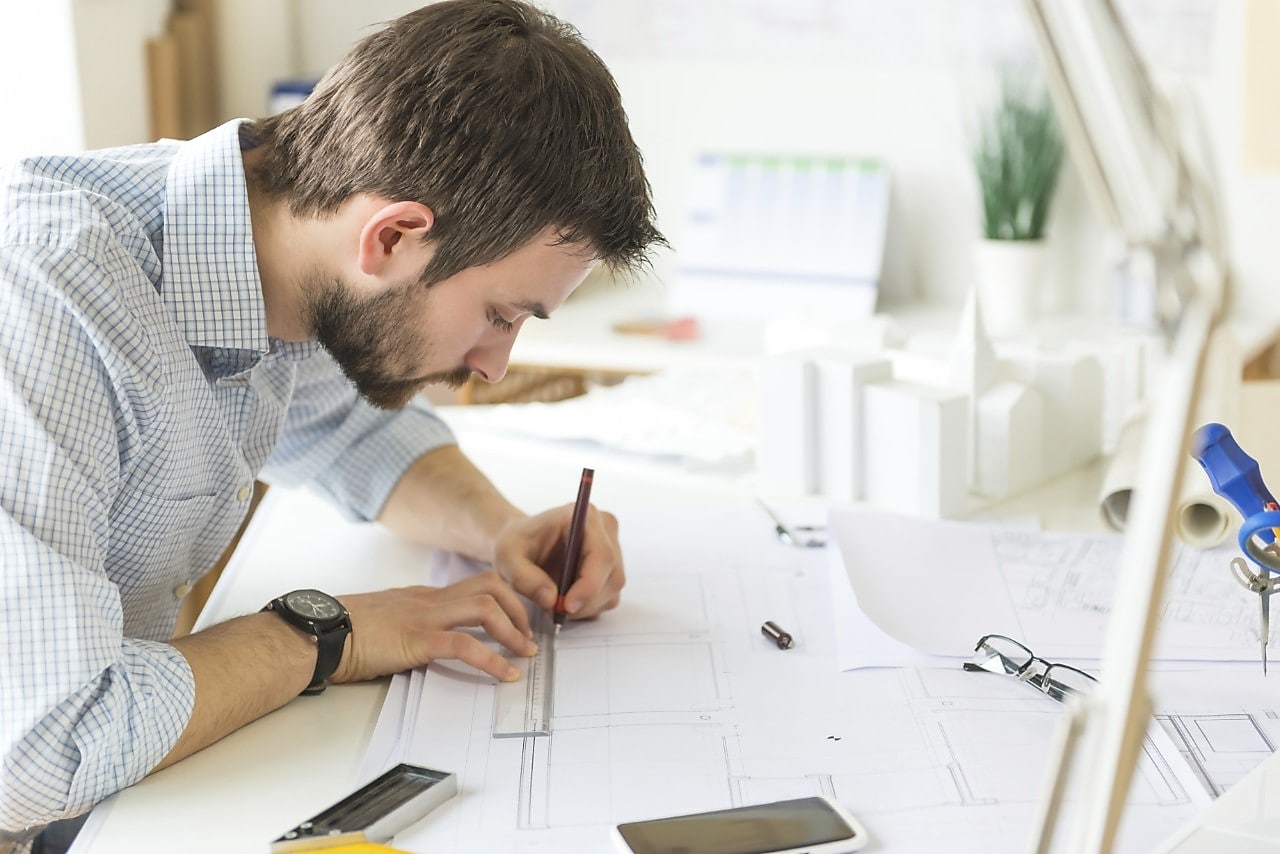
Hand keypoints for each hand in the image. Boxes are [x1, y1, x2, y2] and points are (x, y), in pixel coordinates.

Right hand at [330, 573, 537, 683]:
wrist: (316, 634)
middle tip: (529, 638)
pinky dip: (491, 660)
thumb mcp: (386, 622)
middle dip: (518, 609)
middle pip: (490, 586)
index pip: (476, 584)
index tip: (520, 620)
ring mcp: (423, 616)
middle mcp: (428, 599)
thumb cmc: (342, 633)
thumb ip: (410, 625)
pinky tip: (505, 675)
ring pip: (485, 607)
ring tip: (525, 656)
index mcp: (422, 596)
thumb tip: (430, 643)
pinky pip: (464, 644)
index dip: (505, 598)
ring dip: (513, 632)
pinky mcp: (416, 639)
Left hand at [492, 502, 624, 621]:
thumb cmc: (516, 543)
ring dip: (585, 606)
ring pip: (612, 590)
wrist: (522, 542)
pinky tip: (566, 599)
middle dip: (585, 601)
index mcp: (585, 517)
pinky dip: (588, 606)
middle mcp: (606, 529)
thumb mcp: (507, 557)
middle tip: (555, 611)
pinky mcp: (612, 568)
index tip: (567, 606)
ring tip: (555, 603)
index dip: (589, 585)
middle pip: (612, 576)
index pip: (602, 555)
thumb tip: (550, 599)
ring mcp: (614, 548)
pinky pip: (609, 596)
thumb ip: (523, 577)